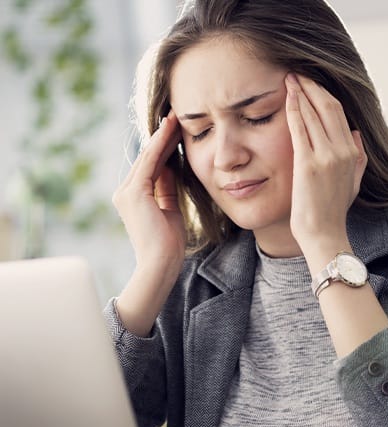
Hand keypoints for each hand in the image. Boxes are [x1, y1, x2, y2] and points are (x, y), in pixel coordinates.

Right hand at [112, 111, 185, 273]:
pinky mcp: (133, 193)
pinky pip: (149, 163)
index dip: (164, 148)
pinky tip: (169, 130)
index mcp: (134, 198)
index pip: (151, 167)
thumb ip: (167, 188)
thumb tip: (171, 167)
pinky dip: (160, 145)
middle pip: (148, 159)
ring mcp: (127, 192)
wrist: (160, 264)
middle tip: (176, 116)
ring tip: (174, 117)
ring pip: (148, 157)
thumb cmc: (168, 244)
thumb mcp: (170, 209)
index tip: (177, 131)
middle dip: (163, 137)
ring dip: (162, 136)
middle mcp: (125, 192)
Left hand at [285, 74, 366, 255]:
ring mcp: (326, 157)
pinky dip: (294, 109)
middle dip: (312, 86)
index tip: (311, 83)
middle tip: (298, 73)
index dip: (324, 94)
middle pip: (328, 107)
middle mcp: (342, 150)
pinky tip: (287, 97)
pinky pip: (300, 129)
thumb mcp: (353, 183)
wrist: (323, 234)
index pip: (338, 114)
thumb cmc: (333, 212)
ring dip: (301, 92)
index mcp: (352, 153)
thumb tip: (357, 133)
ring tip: (289, 78)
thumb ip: (358, 157)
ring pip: (314, 114)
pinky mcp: (308, 165)